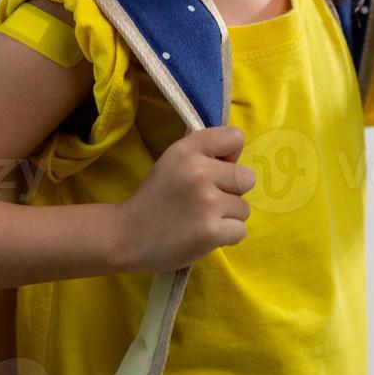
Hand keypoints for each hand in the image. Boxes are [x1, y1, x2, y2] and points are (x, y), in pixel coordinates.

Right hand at [117, 125, 254, 271]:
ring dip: (227, 217)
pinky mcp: (211, 232)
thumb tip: (236, 160)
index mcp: (188, 150)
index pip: (235, 138)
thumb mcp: (174, 160)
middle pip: (246, 178)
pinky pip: (240, 231)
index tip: (213, 170)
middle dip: (231, 191)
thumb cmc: (157, 197)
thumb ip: (204, 152)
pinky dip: (226, 236)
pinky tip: (204, 235)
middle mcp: (199, 172)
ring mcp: (207, 203)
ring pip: (244, 208)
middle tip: (205, 201)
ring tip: (200, 219)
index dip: (229, 157)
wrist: (127, 236)